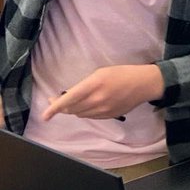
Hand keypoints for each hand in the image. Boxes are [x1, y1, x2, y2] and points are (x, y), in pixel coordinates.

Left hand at [40, 65, 163, 120]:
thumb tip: (72, 96)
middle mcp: (97, 101)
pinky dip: (84, 112)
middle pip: (72, 110)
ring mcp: (103, 111)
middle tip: (55, 100)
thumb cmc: (122, 73)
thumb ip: (85, 85)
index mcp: (94, 86)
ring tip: (72, 102)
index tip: (45, 115)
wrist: (144, 84)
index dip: (55, 108)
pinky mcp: (109, 116)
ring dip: (73, 110)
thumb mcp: (101, 73)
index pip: (69, 100)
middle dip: (61, 107)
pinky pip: (90, 117)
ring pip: (80, 115)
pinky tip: (87, 105)